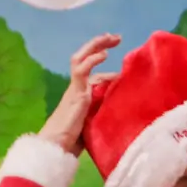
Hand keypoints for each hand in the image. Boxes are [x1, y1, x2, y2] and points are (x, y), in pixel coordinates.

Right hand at [39, 33, 120, 154]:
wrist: (58, 148)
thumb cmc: (77, 141)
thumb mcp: (97, 124)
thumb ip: (107, 114)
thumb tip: (128, 111)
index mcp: (82, 95)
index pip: (95, 75)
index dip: (109, 69)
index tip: (125, 67)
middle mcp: (78, 88)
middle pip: (85, 59)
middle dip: (100, 46)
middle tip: (116, 37)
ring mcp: (75, 89)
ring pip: (81, 59)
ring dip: (95, 46)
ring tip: (111, 38)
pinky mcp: (75, 93)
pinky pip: (81, 71)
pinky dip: (92, 60)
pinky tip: (104, 55)